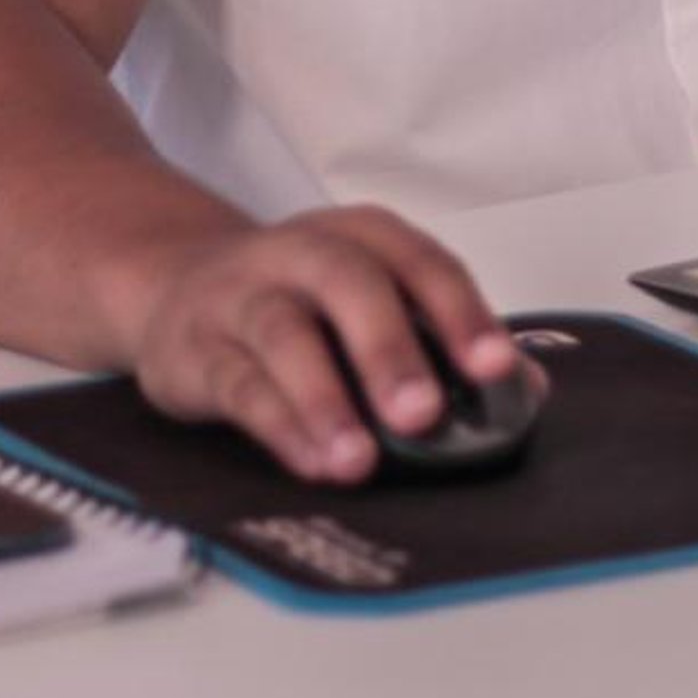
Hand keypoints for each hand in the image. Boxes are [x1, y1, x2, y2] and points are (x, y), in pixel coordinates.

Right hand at [127, 203, 532, 479]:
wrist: (174, 283)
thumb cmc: (297, 298)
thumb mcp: (370, 299)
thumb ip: (442, 339)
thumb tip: (524, 393)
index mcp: (362, 236)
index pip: (421, 263)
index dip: (461, 313)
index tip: (496, 368)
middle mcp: (302, 252)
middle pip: (350, 284)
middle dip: (390, 350)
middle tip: (422, 414)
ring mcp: (244, 296)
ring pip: (284, 334)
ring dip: (326, 399)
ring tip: (359, 460)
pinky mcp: (198, 348)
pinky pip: (238, 383)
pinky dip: (279, 425)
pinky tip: (313, 462)